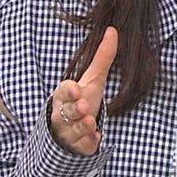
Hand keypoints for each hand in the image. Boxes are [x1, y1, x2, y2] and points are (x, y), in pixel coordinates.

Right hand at [50, 26, 117, 155]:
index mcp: (65, 96)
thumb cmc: (82, 99)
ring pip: (72, 130)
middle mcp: (63, 114)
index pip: (64, 91)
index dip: (69, 91)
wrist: (72, 128)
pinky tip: (95, 140)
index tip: (77, 90)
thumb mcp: (93, 79)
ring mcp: (69, 132)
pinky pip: (81, 147)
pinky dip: (87, 144)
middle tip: (84, 106)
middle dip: (75, 109)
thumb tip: (113, 30)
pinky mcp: (77, 147)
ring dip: (82, 126)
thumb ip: (102, 57)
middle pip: (67, 111)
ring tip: (91, 121)